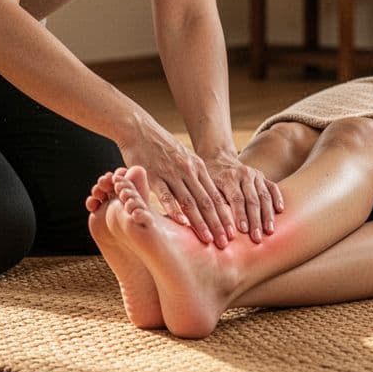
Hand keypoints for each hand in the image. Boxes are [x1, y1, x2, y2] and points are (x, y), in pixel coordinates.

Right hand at [116, 121, 232, 247]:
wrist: (139, 129)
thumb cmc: (161, 147)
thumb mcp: (184, 158)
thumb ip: (194, 177)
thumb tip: (205, 198)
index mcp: (198, 167)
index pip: (216, 196)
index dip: (226, 216)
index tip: (233, 233)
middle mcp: (189, 171)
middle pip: (207, 201)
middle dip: (218, 223)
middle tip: (226, 243)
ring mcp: (172, 173)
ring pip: (189, 201)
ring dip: (200, 222)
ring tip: (208, 239)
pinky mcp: (153, 175)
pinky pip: (165, 195)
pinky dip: (174, 210)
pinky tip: (181, 224)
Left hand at [204, 152, 284, 242]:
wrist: (219, 160)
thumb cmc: (210, 180)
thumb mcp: (207, 188)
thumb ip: (214, 204)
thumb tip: (217, 226)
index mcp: (228, 177)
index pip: (236, 199)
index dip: (240, 215)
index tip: (243, 231)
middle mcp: (244, 174)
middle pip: (252, 200)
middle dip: (255, 221)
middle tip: (257, 238)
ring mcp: (255, 175)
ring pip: (264, 196)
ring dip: (268, 215)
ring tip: (269, 231)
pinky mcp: (263, 176)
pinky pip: (273, 187)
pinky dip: (278, 198)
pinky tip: (280, 210)